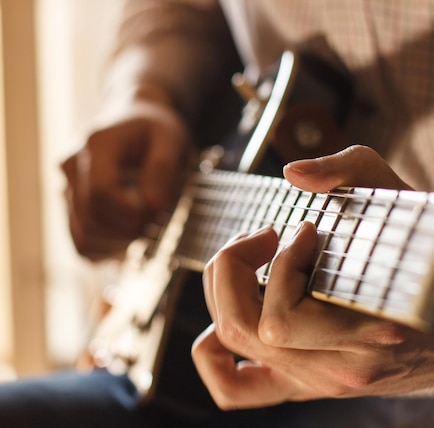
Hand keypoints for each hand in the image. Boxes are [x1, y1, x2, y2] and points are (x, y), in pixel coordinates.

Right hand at [62, 99, 190, 260]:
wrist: (133, 121)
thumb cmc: (152, 128)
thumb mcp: (169, 138)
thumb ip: (163, 168)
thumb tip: (152, 204)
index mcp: (95, 145)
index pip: (99, 192)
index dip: (129, 212)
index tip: (155, 210)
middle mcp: (71, 166)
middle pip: (89, 217)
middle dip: (127, 230)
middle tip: (155, 221)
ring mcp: (66, 188)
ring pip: (82, 235)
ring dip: (117, 243)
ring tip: (142, 227)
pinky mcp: (69, 208)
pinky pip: (80, 244)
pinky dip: (106, 250)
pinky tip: (127, 238)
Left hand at [192, 145, 433, 408]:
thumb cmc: (426, 255)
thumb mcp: (399, 199)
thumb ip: (349, 171)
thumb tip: (294, 173)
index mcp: (368, 338)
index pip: (281, 319)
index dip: (282, 265)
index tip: (308, 230)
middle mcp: (337, 371)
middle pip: (243, 329)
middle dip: (234, 268)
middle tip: (263, 236)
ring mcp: (316, 382)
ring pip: (233, 345)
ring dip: (223, 291)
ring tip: (249, 260)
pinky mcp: (303, 381)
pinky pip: (236, 388)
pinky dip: (211, 357)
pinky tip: (214, 327)